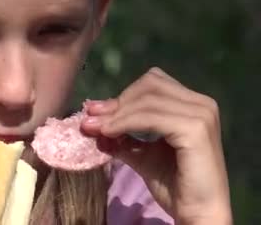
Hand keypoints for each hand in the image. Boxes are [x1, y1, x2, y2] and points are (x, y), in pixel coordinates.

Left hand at [80, 67, 231, 223]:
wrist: (197, 213)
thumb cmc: (175, 186)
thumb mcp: (142, 154)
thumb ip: (122, 136)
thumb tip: (92, 122)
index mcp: (193, 104)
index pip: (152, 83)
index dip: (123, 96)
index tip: (94, 112)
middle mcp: (202, 104)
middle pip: (149, 85)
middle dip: (118, 102)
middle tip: (91, 120)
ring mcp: (202, 114)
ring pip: (147, 100)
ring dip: (117, 114)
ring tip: (96, 129)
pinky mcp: (195, 129)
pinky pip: (150, 117)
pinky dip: (125, 123)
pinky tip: (110, 134)